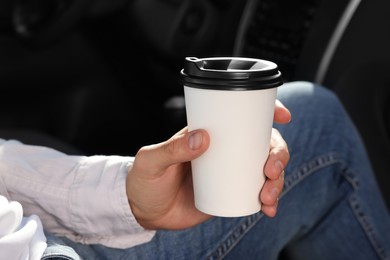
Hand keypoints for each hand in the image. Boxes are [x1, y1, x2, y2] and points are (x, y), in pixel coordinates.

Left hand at [126, 100, 290, 229]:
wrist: (145, 212)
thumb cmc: (145, 180)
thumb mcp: (151, 161)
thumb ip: (172, 148)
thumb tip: (203, 137)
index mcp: (209, 134)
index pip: (241, 117)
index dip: (267, 113)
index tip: (282, 115)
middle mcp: (225, 151)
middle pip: (264, 144)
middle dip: (278, 154)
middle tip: (271, 170)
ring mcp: (230, 173)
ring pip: (266, 170)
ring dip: (278, 181)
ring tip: (269, 196)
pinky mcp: (231, 194)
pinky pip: (257, 194)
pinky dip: (269, 200)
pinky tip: (268, 209)